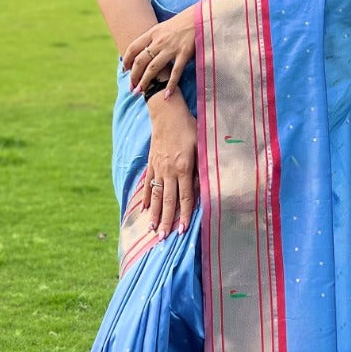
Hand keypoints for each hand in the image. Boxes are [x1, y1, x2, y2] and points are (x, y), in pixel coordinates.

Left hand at [123, 9, 194, 99]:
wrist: (200, 16)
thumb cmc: (183, 23)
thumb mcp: (164, 27)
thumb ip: (154, 38)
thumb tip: (144, 50)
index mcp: (153, 32)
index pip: (133, 47)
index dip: (127, 60)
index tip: (125, 70)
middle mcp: (159, 41)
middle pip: (141, 60)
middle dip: (134, 75)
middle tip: (132, 87)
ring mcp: (171, 48)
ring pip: (153, 68)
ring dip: (145, 81)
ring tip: (141, 92)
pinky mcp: (184, 54)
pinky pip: (175, 72)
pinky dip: (170, 85)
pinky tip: (166, 94)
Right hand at [144, 92, 197, 237]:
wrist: (166, 112)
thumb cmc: (189, 126)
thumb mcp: (201, 144)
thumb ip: (202, 166)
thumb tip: (205, 186)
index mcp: (184, 167)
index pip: (185, 197)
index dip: (184, 215)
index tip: (182, 231)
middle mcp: (169, 170)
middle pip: (168, 201)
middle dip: (167, 221)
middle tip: (164, 239)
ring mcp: (158, 168)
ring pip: (157, 195)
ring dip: (155, 214)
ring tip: (152, 229)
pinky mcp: (152, 163)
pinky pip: (148, 183)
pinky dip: (147, 197)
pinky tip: (145, 209)